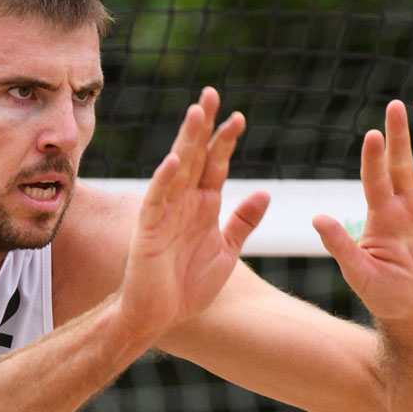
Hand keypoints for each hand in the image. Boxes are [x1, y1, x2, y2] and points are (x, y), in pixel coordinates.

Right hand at [118, 87, 269, 338]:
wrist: (160, 318)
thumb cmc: (188, 286)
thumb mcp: (227, 251)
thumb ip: (243, 222)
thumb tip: (264, 192)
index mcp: (203, 206)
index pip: (215, 164)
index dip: (225, 141)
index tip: (239, 117)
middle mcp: (183, 203)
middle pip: (195, 156)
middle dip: (203, 126)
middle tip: (211, 94)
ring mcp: (164, 214)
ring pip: (176, 170)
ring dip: (186, 142)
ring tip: (196, 114)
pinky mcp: (148, 231)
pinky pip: (157, 201)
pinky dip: (165, 181)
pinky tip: (174, 161)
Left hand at [315, 99, 412, 327]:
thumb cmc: (386, 297)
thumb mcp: (360, 273)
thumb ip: (341, 245)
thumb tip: (316, 218)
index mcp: (381, 213)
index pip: (375, 176)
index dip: (374, 157)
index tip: (373, 135)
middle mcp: (405, 202)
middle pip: (400, 160)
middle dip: (399, 134)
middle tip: (396, 105)